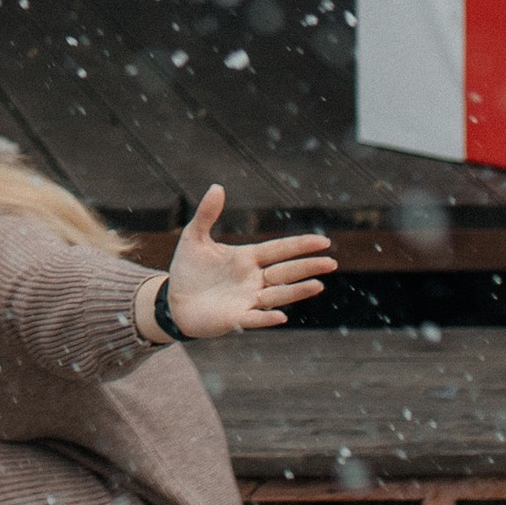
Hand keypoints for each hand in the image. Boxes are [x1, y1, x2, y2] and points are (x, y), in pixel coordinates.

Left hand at [159, 184, 335, 339]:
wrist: (174, 300)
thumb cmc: (188, 269)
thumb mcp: (194, 237)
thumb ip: (206, 214)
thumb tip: (217, 186)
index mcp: (247, 258)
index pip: (279, 250)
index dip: (300, 245)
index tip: (323, 241)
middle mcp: (253, 279)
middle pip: (285, 272)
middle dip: (307, 267)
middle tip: (331, 262)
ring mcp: (247, 299)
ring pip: (277, 295)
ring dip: (297, 291)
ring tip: (318, 285)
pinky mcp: (235, 318)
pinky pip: (254, 318)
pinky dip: (267, 318)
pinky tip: (281, 316)